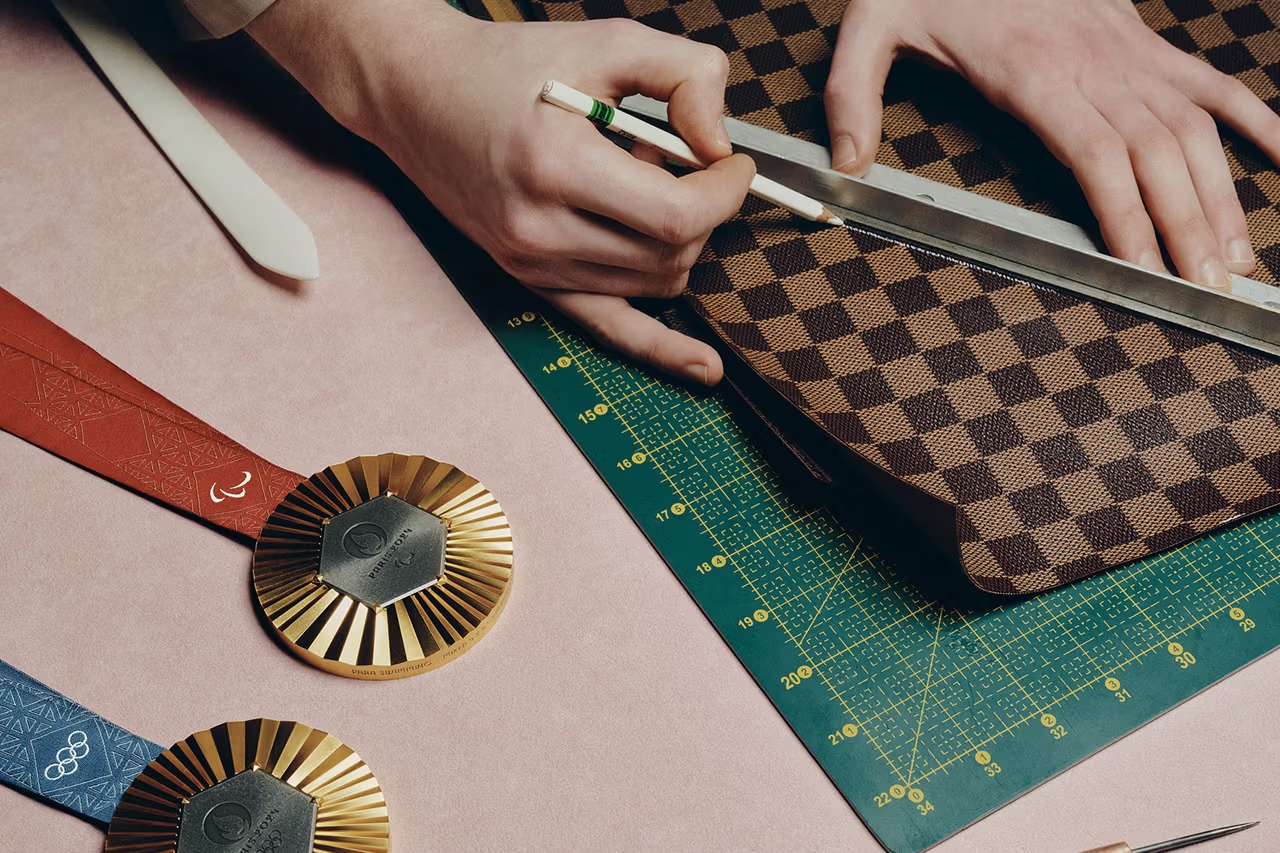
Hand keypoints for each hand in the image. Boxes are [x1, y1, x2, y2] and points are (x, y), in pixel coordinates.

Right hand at [248, 0, 753, 384]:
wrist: (416, 94)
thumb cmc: (508, 65)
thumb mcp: (606, 41)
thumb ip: (685, 74)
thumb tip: (721, 143)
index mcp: (556, 166)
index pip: (678, 215)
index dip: (727, 192)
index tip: (735, 164)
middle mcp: (538, 229)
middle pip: (671, 254)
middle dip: (705, 213)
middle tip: (686, 161)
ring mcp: (530, 263)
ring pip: (653, 285)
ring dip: (676, 243)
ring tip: (642, 186)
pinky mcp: (528, 278)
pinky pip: (608, 326)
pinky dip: (660, 347)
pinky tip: (703, 368)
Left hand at [825, 0, 1279, 288]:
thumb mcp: (871, 24)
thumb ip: (852, 94)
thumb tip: (849, 164)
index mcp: (1032, 70)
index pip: (1095, 151)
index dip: (1126, 210)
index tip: (1144, 264)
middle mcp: (1094, 63)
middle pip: (1155, 152)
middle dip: (1187, 222)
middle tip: (1209, 285)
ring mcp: (1128, 51)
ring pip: (1192, 127)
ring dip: (1221, 191)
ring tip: (1238, 255)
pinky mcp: (1143, 40)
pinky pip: (1211, 81)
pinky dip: (1256, 119)